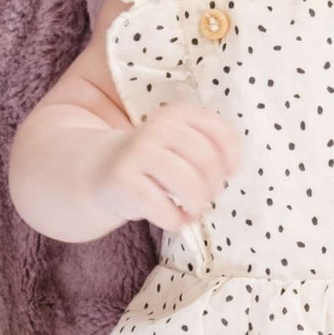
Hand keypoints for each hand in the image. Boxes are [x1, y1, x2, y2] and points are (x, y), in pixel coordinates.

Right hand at [101, 100, 243, 232]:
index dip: (232, 160)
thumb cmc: (153, 162)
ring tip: (192, 211)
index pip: (223, 133)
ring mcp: (138, 151)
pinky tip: (174, 220)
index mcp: (178, 113)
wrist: (101, 170)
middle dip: (214, 187)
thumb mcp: (180, 144)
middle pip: (207, 161)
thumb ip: (208, 147)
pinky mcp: (124, 180)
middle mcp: (158, 126)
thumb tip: (232, 170)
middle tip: (206, 198)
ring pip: (189, 184)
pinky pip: (163, 207)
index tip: (227, 174)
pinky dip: (175, 220)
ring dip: (196, 206)